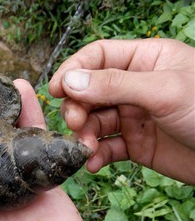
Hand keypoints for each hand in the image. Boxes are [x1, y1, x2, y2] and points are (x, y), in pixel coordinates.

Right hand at [48, 38, 194, 183]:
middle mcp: (138, 86)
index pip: (99, 56)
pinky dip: (97, 155)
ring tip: (85, 148)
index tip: (56, 89)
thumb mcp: (163, 90)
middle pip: (91, 91)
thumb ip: (115, 85)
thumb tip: (70, 81)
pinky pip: (107, 148)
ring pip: (95, 121)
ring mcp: (136, 116)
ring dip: (84, 135)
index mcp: (147, 60)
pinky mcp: (138, 146)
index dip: (75, 71)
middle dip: (78, 108)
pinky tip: (93, 163)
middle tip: (75, 124)